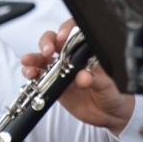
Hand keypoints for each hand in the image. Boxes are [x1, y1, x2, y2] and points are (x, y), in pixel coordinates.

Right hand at [20, 19, 135, 135]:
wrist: (109, 114)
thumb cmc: (113, 92)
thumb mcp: (108, 84)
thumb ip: (96, 79)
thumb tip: (83, 76)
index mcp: (87, 50)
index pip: (75, 31)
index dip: (66, 29)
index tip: (63, 37)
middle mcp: (72, 56)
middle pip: (54, 40)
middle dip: (47, 42)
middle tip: (48, 51)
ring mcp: (61, 69)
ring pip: (43, 56)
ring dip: (34, 57)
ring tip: (29, 61)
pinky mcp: (54, 83)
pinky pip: (39, 75)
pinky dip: (31, 73)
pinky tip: (30, 74)